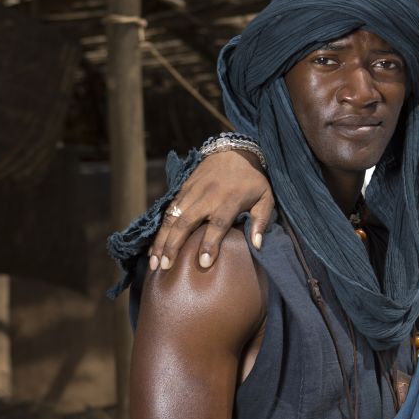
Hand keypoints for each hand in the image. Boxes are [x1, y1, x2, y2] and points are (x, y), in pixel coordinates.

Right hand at [149, 149, 275, 271]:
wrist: (234, 151)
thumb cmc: (252, 180)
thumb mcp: (266, 197)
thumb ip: (262, 220)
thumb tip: (257, 245)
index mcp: (228, 200)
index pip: (217, 224)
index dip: (210, 243)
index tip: (203, 263)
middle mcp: (206, 197)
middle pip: (186, 222)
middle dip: (174, 246)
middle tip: (165, 267)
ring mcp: (191, 192)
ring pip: (172, 218)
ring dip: (161, 240)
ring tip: (153, 263)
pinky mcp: (182, 189)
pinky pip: (168, 211)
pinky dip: (159, 230)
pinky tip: (153, 247)